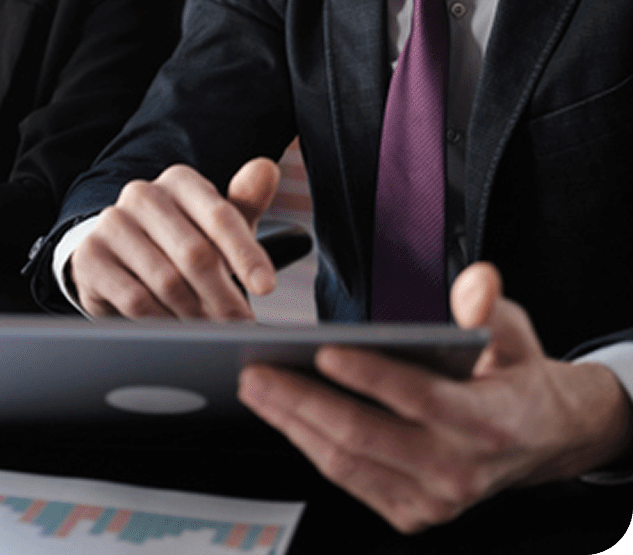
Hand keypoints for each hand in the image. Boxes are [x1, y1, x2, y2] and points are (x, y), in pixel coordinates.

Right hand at [69, 157, 279, 319]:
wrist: (118, 260)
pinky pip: (135, 299)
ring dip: (194, 313)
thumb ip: (245, 202)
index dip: (246, 254)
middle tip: (239, 324)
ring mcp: (112, 223)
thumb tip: (267, 169)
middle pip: (195, 253)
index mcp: (179, 181)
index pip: (220, 216)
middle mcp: (143, 194)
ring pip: (167, 280)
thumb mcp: (216, 226)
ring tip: (209, 330)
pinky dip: (162, 320)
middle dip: (223, 296)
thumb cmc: (181, 243)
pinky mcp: (91, 256)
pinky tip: (174, 329)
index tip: (266, 287)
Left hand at [237, 262, 632, 532]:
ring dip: (292, 425)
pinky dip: (310, 445)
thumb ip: (487, 305)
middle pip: (364, 435)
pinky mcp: (411, 513)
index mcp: (485, 421)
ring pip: (347, 463)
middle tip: (255, 369)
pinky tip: (282, 415)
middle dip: (302, 401)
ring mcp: (433, 500)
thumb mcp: (513, 331)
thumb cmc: (512, 375)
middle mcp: (458, 470)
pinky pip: (348, 479)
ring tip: (254, 388)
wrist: (540, 440)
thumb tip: (474, 281)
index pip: (417, 397)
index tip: (321, 351)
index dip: (368, 375)